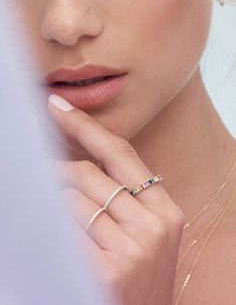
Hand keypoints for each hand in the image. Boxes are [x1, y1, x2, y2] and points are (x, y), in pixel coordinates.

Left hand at [48, 95, 184, 304]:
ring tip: (58, 221)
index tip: (58, 107)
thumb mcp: (143, 234)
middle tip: (44, 177)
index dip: (86, 127)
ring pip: (68, 199)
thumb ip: (122, 198)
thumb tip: (77, 162)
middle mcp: (153, 225)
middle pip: (87, 173)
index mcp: (165, 210)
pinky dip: (48, 228)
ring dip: (52, 204)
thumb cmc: (139, 277)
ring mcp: (133, 249)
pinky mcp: (108, 273)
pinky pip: (61, 230)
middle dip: (57, 172)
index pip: (120, 153)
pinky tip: (53, 240)